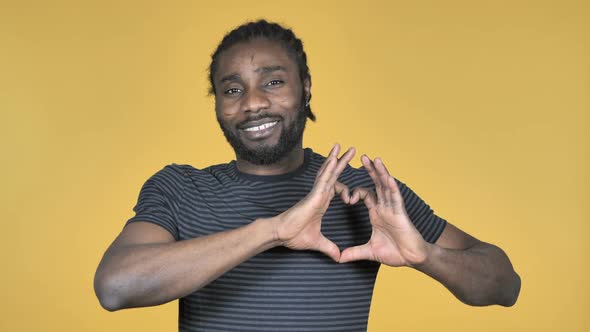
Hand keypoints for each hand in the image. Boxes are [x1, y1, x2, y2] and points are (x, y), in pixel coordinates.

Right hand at [270, 144, 354, 261]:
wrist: (282, 234)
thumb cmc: (294, 235)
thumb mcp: (318, 242)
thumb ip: (329, 248)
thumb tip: (338, 258)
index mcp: (321, 202)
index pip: (335, 188)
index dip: (345, 189)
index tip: (351, 199)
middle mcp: (320, 195)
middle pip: (333, 174)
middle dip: (342, 162)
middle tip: (352, 150)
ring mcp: (317, 193)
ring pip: (329, 172)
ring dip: (337, 159)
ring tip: (344, 147)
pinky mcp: (314, 195)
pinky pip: (324, 179)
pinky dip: (329, 168)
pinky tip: (335, 158)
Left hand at [339, 155, 430, 266]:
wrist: (412, 259)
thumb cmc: (395, 252)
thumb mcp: (369, 251)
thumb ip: (353, 253)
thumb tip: (339, 258)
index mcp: (377, 213)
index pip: (365, 195)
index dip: (355, 192)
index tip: (346, 198)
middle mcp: (385, 207)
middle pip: (377, 184)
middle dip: (370, 170)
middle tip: (362, 157)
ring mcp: (393, 209)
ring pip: (386, 186)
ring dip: (381, 172)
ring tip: (374, 159)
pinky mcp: (401, 213)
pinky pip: (396, 198)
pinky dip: (392, 187)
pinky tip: (388, 177)